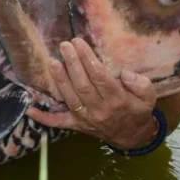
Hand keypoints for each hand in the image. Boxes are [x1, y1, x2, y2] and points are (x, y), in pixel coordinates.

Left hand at [26, 37, 158, 150]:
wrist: (131, 136)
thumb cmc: (137, 110)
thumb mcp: (148, 98)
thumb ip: (141, 84)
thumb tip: (124, 73)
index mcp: (118, 100)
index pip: (100, 77)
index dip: (88, 59)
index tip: (79, 43)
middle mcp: (100, 110)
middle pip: (83, 85)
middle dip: (72, 64)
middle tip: (64, 45)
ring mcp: (86, 119)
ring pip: (70, 98)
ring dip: (60, 80)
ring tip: (52, 62)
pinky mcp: (76, 125)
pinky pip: (58, 122)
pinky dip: (44, 117)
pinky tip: (30, 109)